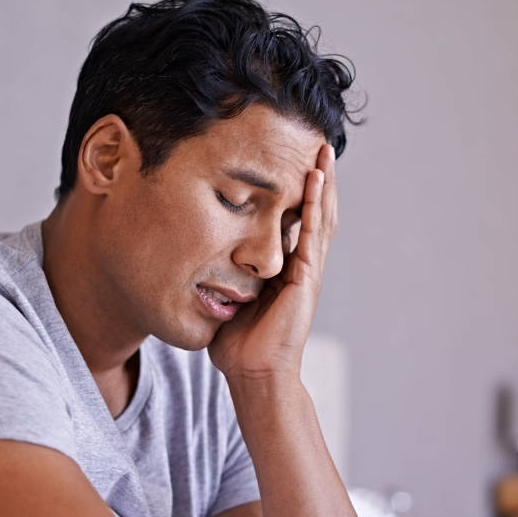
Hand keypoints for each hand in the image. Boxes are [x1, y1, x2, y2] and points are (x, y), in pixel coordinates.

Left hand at [208, 143, 337, 387]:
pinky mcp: (306, 277)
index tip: (292, 159)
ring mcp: (307, 270)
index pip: (296, 220)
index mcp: (286, 268)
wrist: (254, 374)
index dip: (298, 190)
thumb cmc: (238, 344)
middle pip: (315, 211)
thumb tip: (194, 253)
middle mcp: (302, 265)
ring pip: (320, 215)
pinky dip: (314, 203)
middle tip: (316, 142)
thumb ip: (221, 273)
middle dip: (317, 177)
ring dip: (322, 181)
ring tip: (323, 149)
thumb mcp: (227, 296)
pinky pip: (313, 232)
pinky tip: (315, 177)